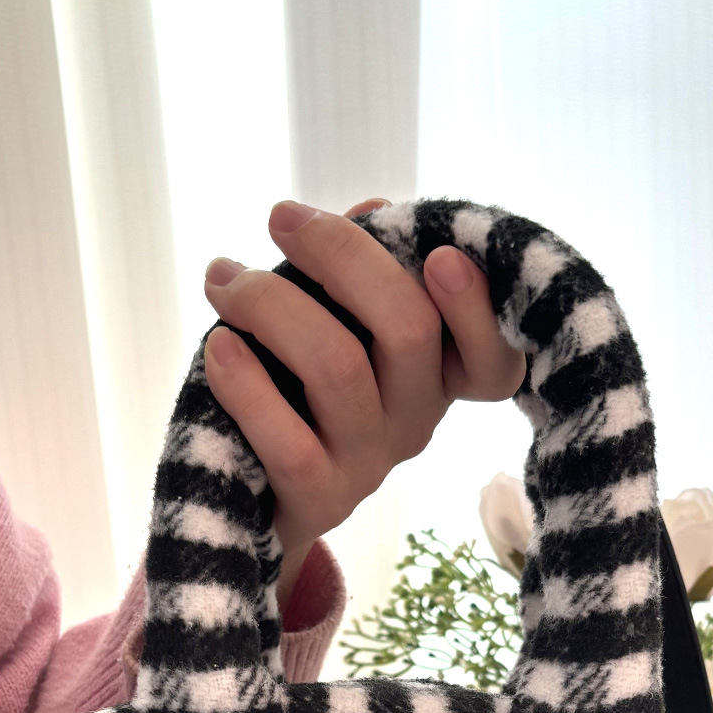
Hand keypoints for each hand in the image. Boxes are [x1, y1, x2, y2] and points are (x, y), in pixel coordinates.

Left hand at [202, 197, 526, 606]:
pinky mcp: (316, 498)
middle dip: (340, 253)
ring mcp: (369, 464)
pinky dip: (246, 384)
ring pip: (337, 367)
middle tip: (279, 218)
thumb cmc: (298, 394)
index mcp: (437, 377)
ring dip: (270, 304)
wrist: (253, 501)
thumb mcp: (336, 329)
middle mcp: (416, 421)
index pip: (493, 359)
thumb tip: (371, 210)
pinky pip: (288, 441)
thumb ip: (360, 275)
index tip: (439, 254)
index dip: (477, 307)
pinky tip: (220, 346)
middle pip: (408, 326)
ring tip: (222, 280)